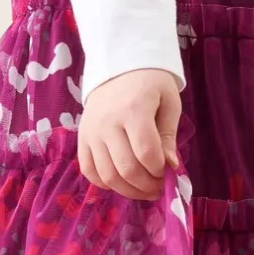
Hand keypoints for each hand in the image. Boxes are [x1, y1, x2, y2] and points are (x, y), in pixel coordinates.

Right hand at [77, 67, 181, 201]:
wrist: (119, 64)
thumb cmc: (150, 83)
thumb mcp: (169, 102)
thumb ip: (168, 135)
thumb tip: (171, 167)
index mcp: (134, 109)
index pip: (146, 152)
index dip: (160, 170)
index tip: (168, 171)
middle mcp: (109, 122)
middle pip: (126, 168)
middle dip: (146, 185)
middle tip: (158, 187)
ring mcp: (92, 131)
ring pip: (107, 175)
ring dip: (128, 190)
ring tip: (143, 189)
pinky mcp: (82, 137)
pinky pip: (88, 170)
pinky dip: (105, 184)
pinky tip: (121, 182)